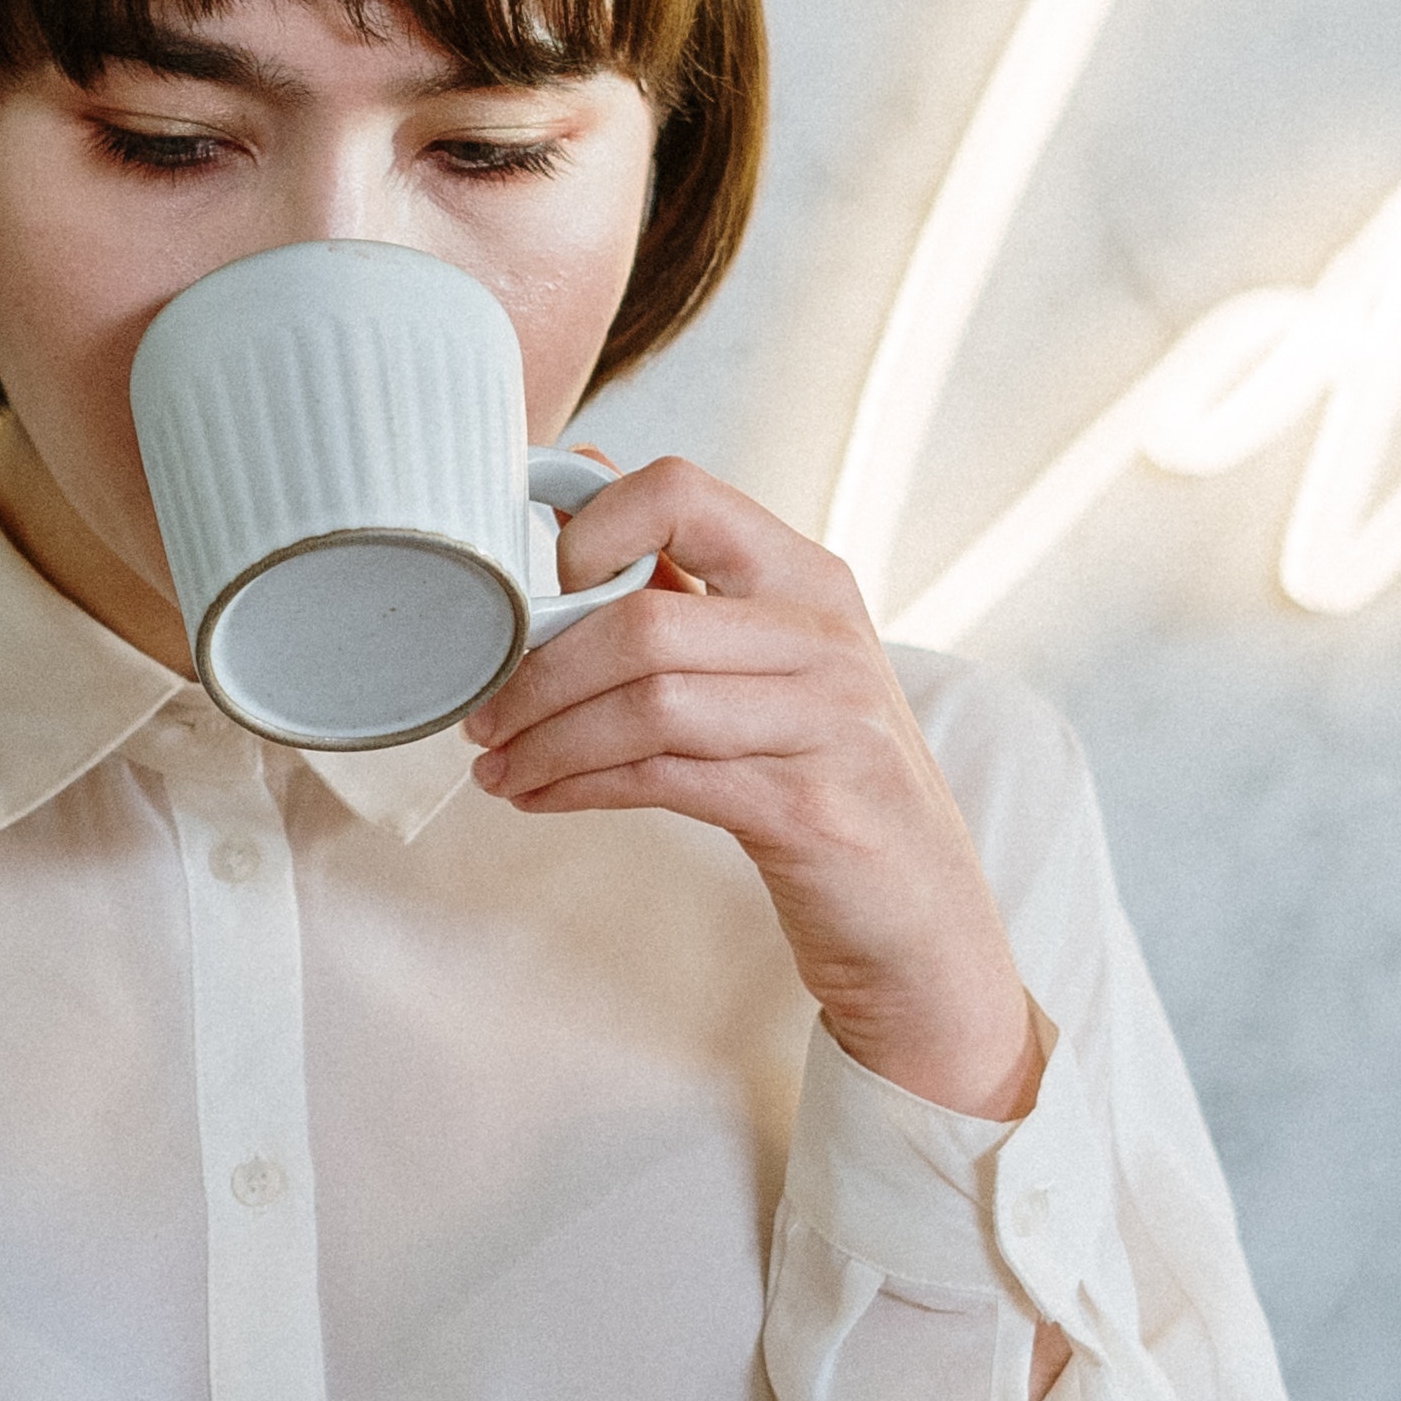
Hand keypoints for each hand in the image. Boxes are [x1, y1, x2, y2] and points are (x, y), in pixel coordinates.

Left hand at [461, 455, 1044, 1120]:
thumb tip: (581, 486)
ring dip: (549, 741)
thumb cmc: (824, 776)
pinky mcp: (811, 811)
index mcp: (807, 578)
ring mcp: (828, 724)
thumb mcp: (773, 663)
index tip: (531, 594)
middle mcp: (825, 638)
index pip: (682, 493)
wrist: (918, 914)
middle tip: (483, 714)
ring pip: (648, 705)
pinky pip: (665, 780)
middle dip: (537, 674)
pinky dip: (582, 787)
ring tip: (501, 767)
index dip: (588, 528)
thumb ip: (685, 583)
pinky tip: (544, 797)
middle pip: (644, 623)